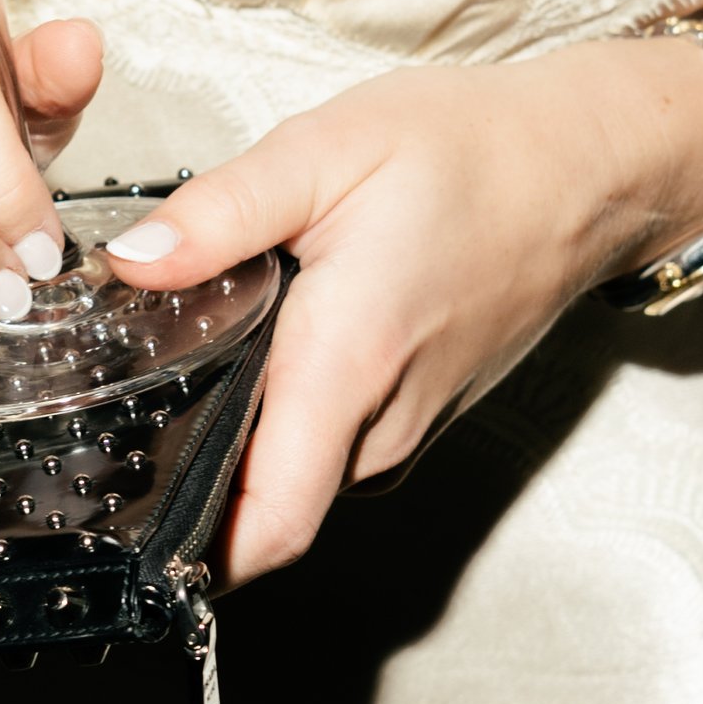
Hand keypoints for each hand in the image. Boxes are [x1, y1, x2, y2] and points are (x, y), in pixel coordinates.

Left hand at [99, 44, 702, 584]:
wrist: (583, 168)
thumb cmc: (472, 154)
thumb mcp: (327, 151)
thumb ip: (221, 212)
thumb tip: (132, 261)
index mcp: (347, 364)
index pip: (269, 524)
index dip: (192, 553)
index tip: (122, 533)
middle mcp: (380, 422)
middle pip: (266, 510)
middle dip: (191, 484)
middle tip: (119, 427)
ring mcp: (406, 430)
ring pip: (298, 480)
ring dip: (240, 449)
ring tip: (186, 376)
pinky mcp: (417, 418)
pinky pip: (332, 452)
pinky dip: (286, 426)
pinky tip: (260, 359)